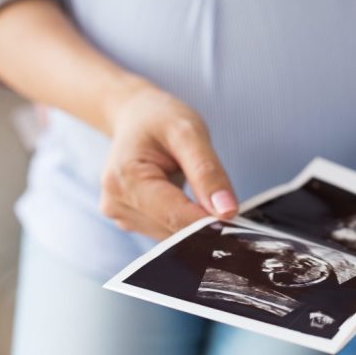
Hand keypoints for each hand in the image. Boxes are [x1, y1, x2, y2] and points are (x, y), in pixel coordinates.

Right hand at [99, 83, 237, 238]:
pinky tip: (192, 201)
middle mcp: (117, 203)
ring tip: (206, 194)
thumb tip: (227, 211)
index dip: (210, 224)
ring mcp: (121, 215)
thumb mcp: (189, 132)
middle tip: (229, 204)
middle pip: (174, 230)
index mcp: (125, 179)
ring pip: (173, 237)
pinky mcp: (131, 221)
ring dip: (196, 223)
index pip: (175, 216)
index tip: (239, 222)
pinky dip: (187, 221)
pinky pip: (167, 231)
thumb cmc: (160, 119)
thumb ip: (208, 172)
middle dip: (206, 223)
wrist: (135, 117)